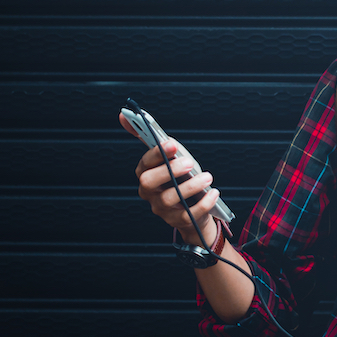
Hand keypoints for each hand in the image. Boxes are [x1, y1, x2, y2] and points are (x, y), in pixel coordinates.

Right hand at [120, 112, 219, 245]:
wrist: (193, 211)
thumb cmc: (180, 179)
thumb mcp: (169, 158)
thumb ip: (151, 139)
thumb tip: (123, 115)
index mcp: (146, 175)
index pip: (144, 164)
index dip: (156, 154)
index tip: (172, 144)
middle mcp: (149, 193)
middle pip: (148, 182)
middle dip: (168, 170)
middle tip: (189, 163)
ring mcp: (162, 209)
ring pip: (168, 199)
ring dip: (189, 186)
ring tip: (207, 177)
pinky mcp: (178, 221)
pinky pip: (188, 215)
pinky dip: (203, 204)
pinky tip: (214, 193)